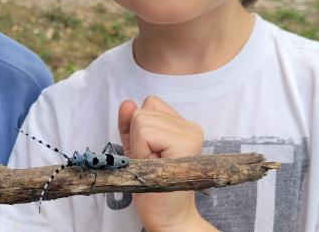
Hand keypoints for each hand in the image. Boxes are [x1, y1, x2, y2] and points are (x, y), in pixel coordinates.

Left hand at [118, 96, 215, 231]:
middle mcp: (191, 126)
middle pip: (142, 111)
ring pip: (141, 119)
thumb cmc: (151, 184)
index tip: (151, 153)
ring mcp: (191, 133)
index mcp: (183, 125)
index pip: (149, 104)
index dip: (140, 130)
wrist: (167, 216)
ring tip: (154, 165)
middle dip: (137, 138)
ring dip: (138, 146)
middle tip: (152, 163)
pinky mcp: (186, 143)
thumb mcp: (136, 149)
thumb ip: (129, 125)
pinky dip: (141, 150)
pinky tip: (155, 166)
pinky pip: (145, 132)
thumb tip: (127, 102)